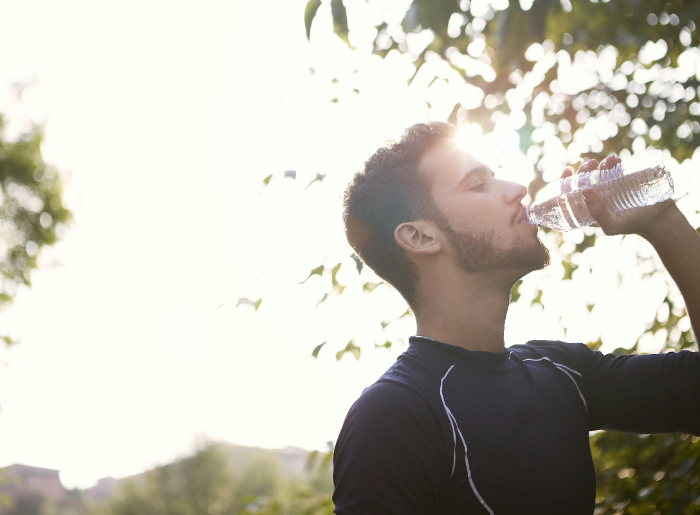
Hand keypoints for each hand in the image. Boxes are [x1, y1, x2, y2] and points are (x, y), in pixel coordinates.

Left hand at [560, 155, 677, 236]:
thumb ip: (597, 213)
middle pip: (584, 181)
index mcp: (588, 209)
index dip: (565, 182)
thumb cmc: (632, 225)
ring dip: (599, 164)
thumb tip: (584, 191)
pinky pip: (615, 169)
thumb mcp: (612, 225)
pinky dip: (612, 162)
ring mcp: (611, 189)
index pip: (571, 195)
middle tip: (590, 164)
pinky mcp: (624, 181)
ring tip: (607, 161)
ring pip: (598, 173)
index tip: (567, 171)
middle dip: (583, 170)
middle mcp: (597, 198)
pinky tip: (614, 159)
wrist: (659, 220)